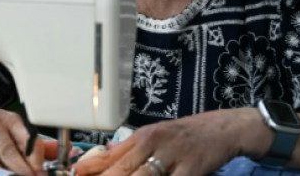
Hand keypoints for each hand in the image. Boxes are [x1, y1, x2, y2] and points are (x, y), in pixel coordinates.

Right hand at [0, 97, 45, 175]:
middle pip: (9, 152)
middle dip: (19, 170)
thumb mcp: (11, 126)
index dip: (34, 160)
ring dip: (1, 172)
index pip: (27, 140)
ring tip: (7, 174)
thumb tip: (56, 154)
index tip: (38, 171)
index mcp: (11, 120)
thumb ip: (31, 143)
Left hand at [71, 109, 259, 175]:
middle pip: (122, 170)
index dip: (90, 169)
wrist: (223, 128)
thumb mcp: (154, 136)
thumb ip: (127, 150)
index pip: (108, 157)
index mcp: (140, 137)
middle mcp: (153, 144)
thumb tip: (100, 158)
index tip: (76, 175)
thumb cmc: (185, 136)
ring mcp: (172, 157)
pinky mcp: (192, 168)